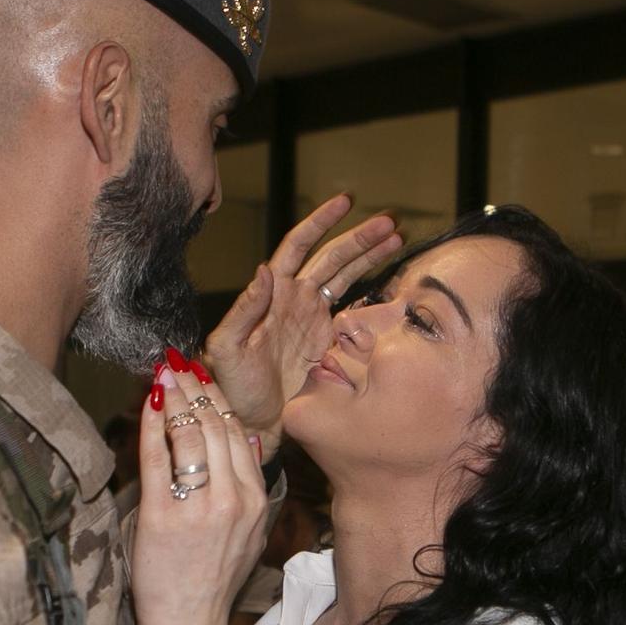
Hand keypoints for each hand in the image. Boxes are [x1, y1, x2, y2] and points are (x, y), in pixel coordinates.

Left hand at [130, 353, 270, 624]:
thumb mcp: (246, 532)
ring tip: (164, 374)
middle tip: (179, 363)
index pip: (239, 433)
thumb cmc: (210, 580)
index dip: (219, 399)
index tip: (203, 376)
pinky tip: (148, 403)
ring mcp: (201, 508)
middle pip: (216, 426)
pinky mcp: (164, 516)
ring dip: (177, 396)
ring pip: (191, 433)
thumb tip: (246, 440)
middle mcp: (234, 499)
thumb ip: (247, 487)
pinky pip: (158, 456)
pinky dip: (152, 424)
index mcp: (256, 501)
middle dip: (196, 388)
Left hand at [203, 195, 400, 459]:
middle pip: (332, 257)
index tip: (345, 203)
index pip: (299, 245)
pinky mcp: (328, 341)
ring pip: (346, 276)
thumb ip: (245, 309)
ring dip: (370, 256)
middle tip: (390, 221)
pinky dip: (371, 291)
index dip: (321, 222)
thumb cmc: (232, 386)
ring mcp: (313, 318)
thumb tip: (264, 270)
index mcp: (272, 293)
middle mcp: (295, 298)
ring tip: (397, 238)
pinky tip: (390, 278)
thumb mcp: (228, 347)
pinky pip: (352, 308)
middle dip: (360, 237)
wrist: (251, 422)